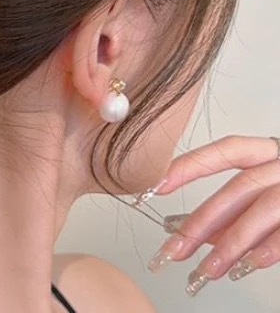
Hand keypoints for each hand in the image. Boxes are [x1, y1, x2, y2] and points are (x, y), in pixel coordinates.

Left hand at [145, 135, 279, 295]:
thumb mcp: (263, 195)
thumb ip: (230, 210)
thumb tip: (181, 229)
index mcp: (269, 152)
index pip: (223, 152)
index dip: (189, 166)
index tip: (155, 185)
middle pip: (238, 189)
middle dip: (201, 222)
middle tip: (172, 251)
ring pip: (261, 210)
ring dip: (230, 244)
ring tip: (205, 271)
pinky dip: (267, 248)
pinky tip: (246, 266)